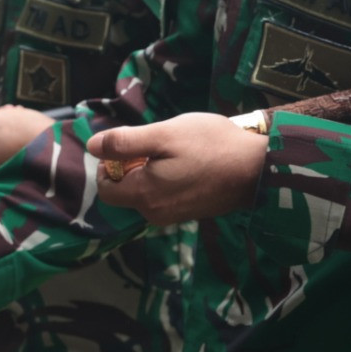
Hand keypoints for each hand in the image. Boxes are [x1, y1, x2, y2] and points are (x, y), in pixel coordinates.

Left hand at [87, 112, 267, 226]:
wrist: (257, 167)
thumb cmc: (210, 145)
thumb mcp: (164, 134)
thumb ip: (124, 142)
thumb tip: (92, 146)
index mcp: (144, 196)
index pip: (106, 189)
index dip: (110, 165)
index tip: (131, 145)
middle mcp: (155, 214)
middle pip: (125, 192)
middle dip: (131, 167)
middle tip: (156, 145)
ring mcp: (173, 217)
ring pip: (145, 194)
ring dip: (150, 172)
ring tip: (175, 152)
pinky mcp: (189, 213)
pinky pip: (163, 197)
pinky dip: (166, 180)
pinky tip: (187, 163)